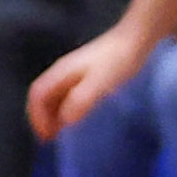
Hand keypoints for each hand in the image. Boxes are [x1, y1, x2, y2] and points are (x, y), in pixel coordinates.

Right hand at [28, 24, 151, 141]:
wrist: (140, 37)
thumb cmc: (120, 59)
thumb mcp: (100, 82)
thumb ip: (80, 100)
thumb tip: (64, 121)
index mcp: (62, 71)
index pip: (37, 94)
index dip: (37, 117)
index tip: (46, 137)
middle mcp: (64, 70)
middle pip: (43, 96)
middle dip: (42, 118)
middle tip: (51, 139)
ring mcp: (76, 70)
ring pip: (55, 95)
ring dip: (54, 114)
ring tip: (63, 133)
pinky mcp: (90, 72)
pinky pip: (69, 93)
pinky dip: (67, 108)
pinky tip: (80, 117)